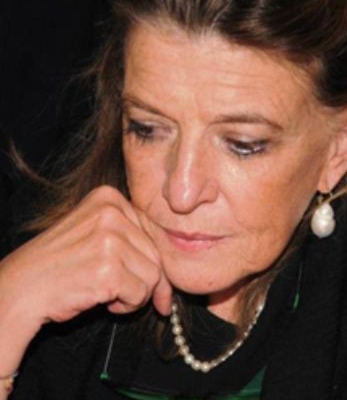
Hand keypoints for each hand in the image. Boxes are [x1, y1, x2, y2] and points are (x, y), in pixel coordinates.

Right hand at [0, 185, 170, 374]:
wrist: (19, 290)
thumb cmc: (58, 266)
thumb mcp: (93, 234)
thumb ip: (130, 236)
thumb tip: (170, 265)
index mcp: (108, 197)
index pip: (152, 230)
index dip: (154, 258)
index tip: (155, 281)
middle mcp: (110, 212)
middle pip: (156, 252)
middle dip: (146, 280)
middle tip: (124, 293)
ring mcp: (109, 238)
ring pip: (153, 274)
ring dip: (136, 293)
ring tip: (108, 293)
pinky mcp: (108, 268)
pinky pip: (140, 293)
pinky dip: (127, 305)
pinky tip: (104, 301)